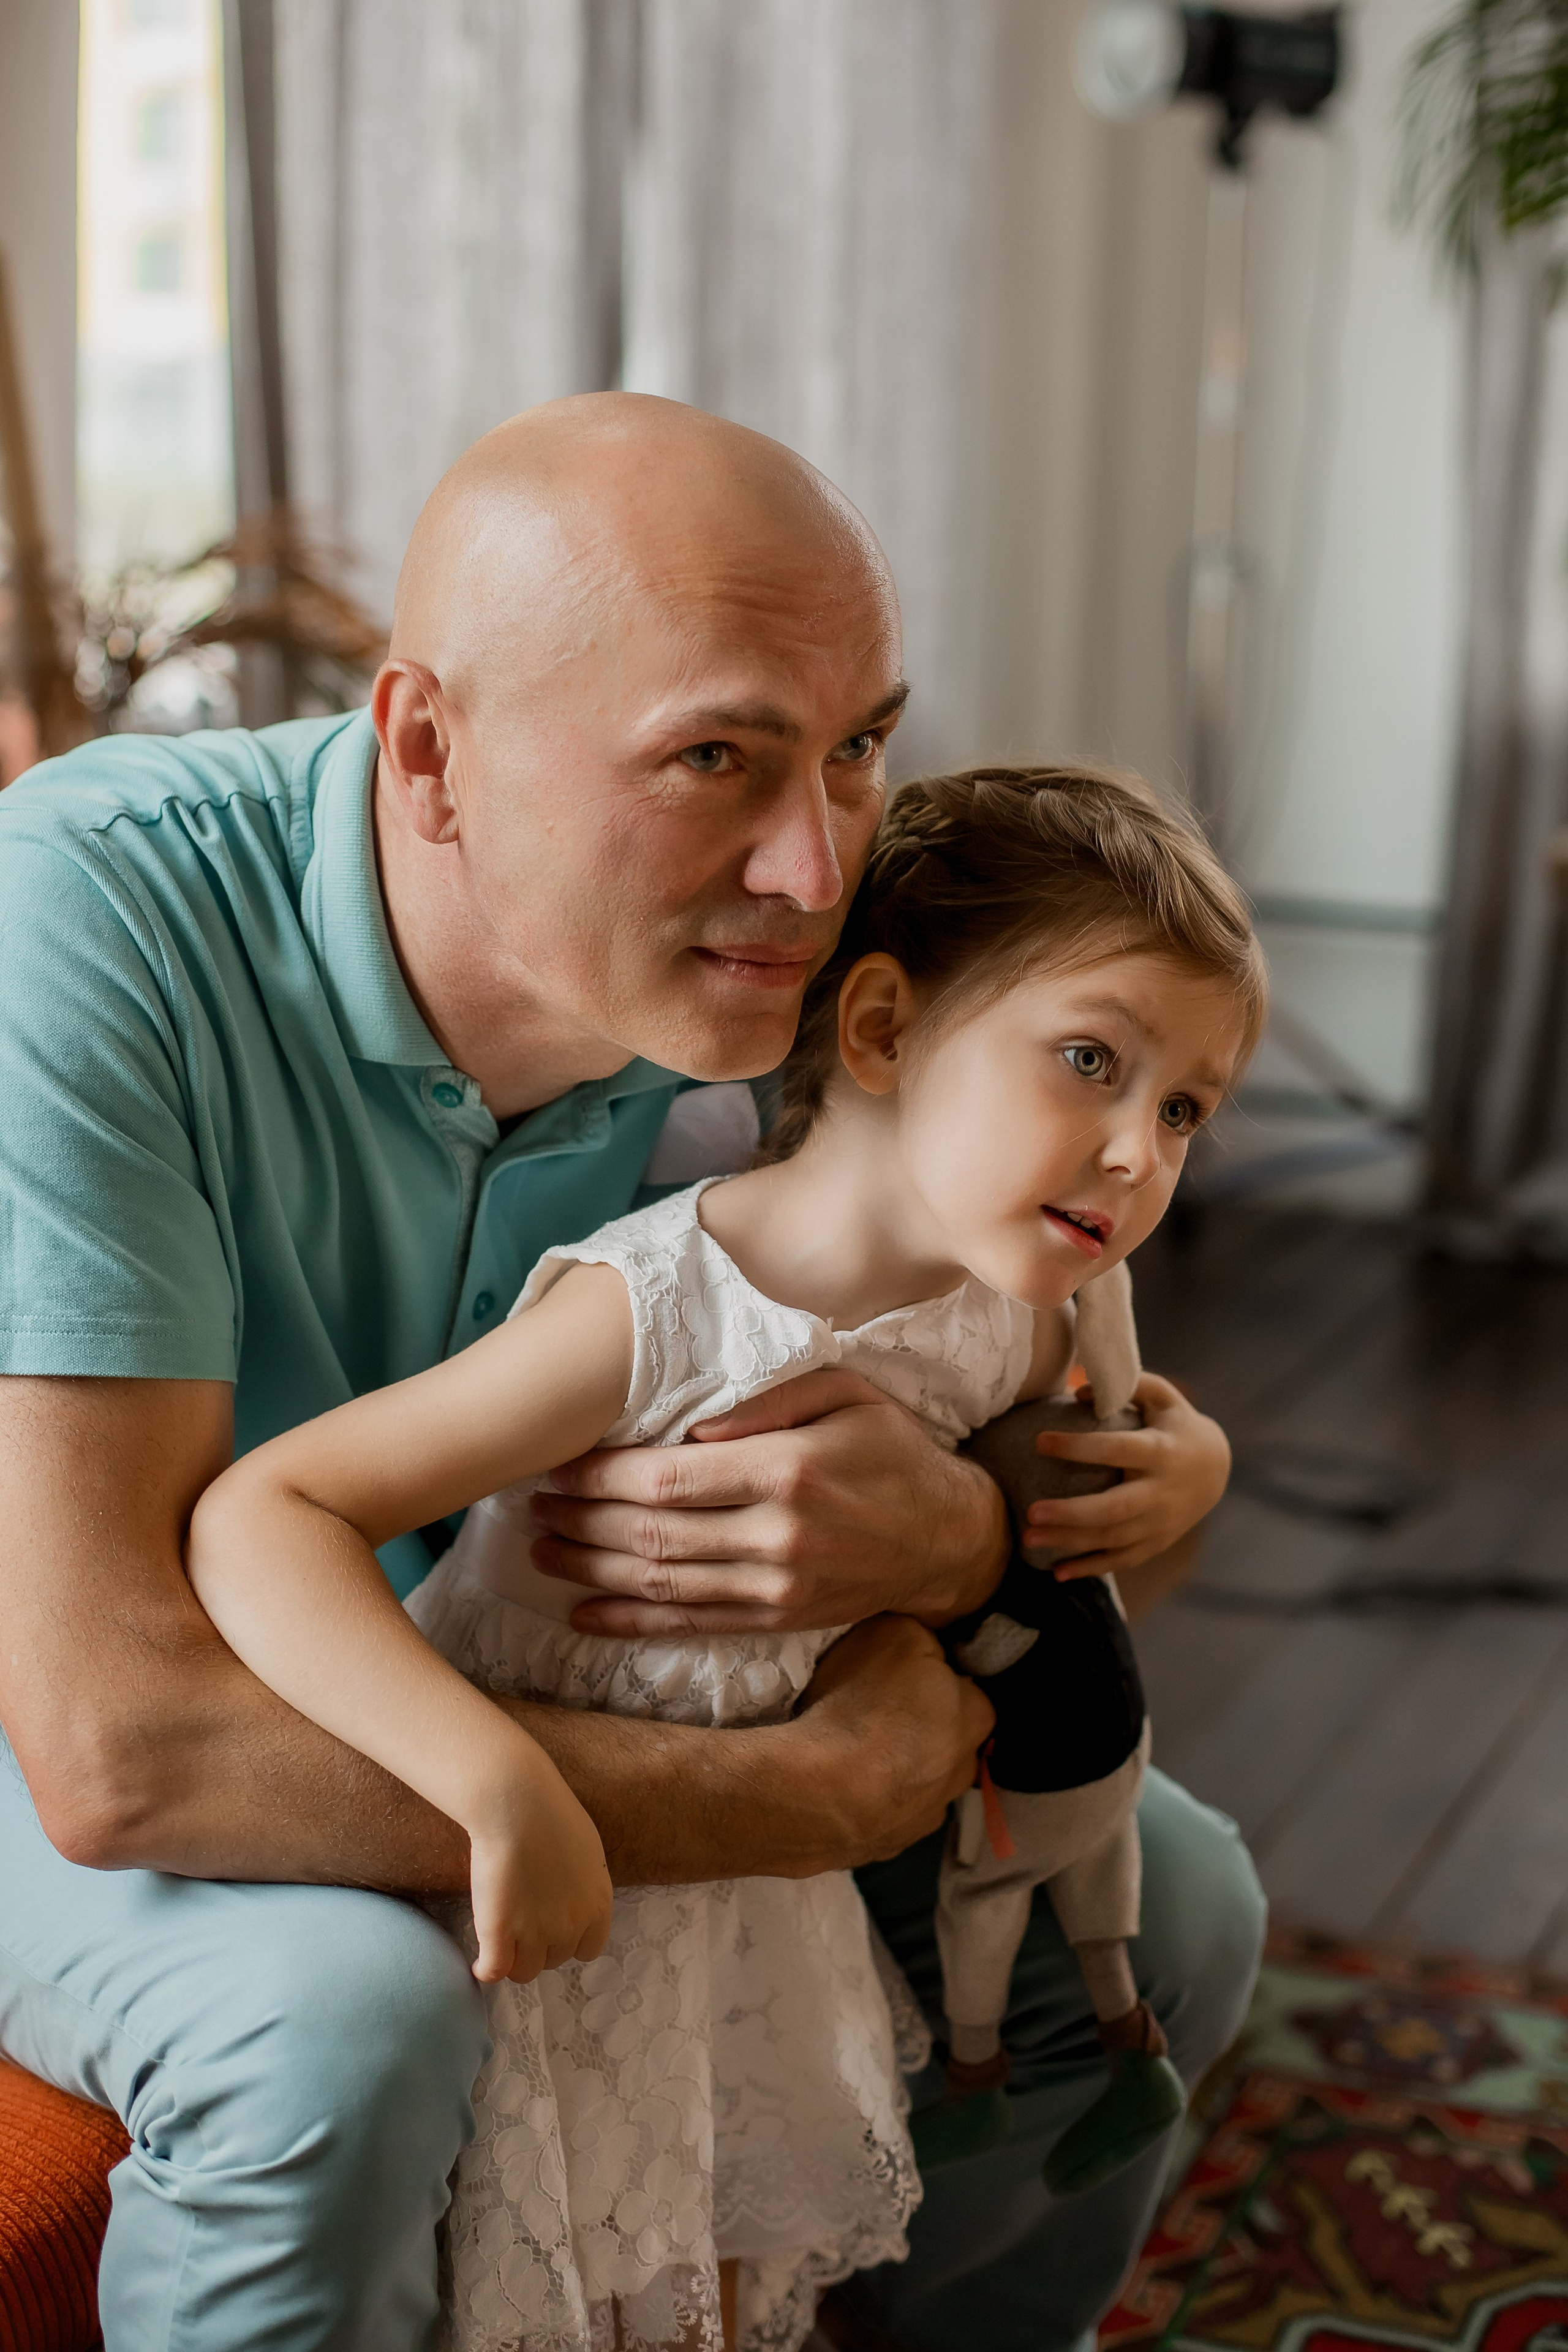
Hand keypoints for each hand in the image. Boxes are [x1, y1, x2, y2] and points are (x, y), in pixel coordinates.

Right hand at [466, 1749, 614, 1983]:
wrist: (517, 1804)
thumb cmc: (551, 1814)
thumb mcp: (587, 1850)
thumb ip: (584, 1882)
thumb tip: (571, 1894)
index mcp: (597, 1904)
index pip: (589, 1948)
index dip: (569, 1940)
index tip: (552, 1925)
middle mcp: (571, 1926)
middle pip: (555, 1958)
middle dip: (540, 1946)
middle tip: (521, 1922)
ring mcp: (535, 1934)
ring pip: (525, 1971)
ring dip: (514, 1960)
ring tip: (500, 1941)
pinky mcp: (500, 1934)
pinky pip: (495, 1971)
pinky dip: (486, 1971)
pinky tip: (480, 1965)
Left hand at [530, 1369, 1009, 1636]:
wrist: (950, 1537)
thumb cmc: (894, 1450)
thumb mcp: (848, 1393)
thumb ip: (772, 1399)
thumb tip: (695, 1425)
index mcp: (786, 1470)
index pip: (667, 1480)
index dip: (600, 1478)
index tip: (557, 1466)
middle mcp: (777, 1535)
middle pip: (651, 1535)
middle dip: (580, 1523)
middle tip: (530, 1508)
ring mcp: (776, 1585)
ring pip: (661, 1584)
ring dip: (590, 1573)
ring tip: (540, 1554)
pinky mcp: (777, 1618)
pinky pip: (690, 1626)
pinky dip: (631, 1623)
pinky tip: (584, 1616)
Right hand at [794, 1616, 995, 1866]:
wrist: (817, 1792)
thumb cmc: (863, 1705)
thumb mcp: (897, 1634)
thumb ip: (921, 1638)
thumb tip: (923, 1649)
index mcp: (976, 1718)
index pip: (964, 1688)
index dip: (932, 1678)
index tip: (897, 1675)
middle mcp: (962, 1772)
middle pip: (942, 1737)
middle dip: (915, 1726)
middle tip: (870, 1710)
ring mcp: (926, 1816)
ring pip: (915, 1781)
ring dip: (891, 1767)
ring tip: (847, 1750)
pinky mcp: (889, 1846)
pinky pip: (883, 1813)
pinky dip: (867, 1800)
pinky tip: (837, 1784)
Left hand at [1025, 1372, 1229, 1580]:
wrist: (1217, 1469)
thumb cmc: (1176, 1424)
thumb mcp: (1162, 1396)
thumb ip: (1128, 1386)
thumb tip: (1077, 1392)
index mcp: (1161, 1451)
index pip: (1116, 1449)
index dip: (1078, 1447)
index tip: (1040, 1441)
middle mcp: (1161, 1491)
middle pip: (1114, 1508)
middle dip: (1071, 1514)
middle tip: (1030, 1513)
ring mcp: (1161, 1522)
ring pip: (1114, 1539)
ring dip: (1071, 1543)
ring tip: (1029, 1540)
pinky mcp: (1158, 1541)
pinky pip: (1123, 1559)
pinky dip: (1092, 1568)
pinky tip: (1058, 1572)